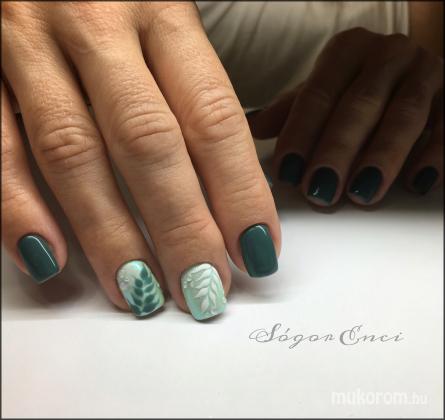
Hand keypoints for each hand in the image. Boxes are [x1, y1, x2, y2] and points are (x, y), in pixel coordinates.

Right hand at [1, 2, 279, 319]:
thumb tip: (224, 185)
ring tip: (140, 291)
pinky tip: (52, 259)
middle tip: (203, 288)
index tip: (255, 250)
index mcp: (162, 10)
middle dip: (181, 228)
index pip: (213, 118)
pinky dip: (20, 208)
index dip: (239, 192)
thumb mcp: (166, 17)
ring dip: (109, 234)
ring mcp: (30, 45)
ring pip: (74, 153)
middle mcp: (97, 26)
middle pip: (149, 145)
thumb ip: (190, 91)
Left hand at [248, 27, 442, 205]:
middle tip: (320, 189)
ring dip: (381, 159)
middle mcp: (388, 55)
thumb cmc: (357, 85)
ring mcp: (425, 73)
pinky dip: (433, 156)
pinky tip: (414, 183)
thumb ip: (291, 110)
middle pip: (360, 106)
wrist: (409, 68)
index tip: (286, 170)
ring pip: (404, 117)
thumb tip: (253, 127)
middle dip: (338, 151)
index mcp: (348, 51)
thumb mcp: (323, 91)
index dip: (300, 134)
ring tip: (361, 193)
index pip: (317, 94)